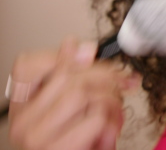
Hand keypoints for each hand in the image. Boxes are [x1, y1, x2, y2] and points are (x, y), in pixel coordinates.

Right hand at [8, 37, 139, 149]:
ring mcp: (36, 138)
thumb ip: (73, 76)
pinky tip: (111, 131)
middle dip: (105, 76)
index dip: (64, 56)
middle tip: (122, 83)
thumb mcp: (75, 106)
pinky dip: (113, 121)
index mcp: (22, 106)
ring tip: (116, 111)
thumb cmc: (77, 143)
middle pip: (67, 75)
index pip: (28, 65)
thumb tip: (80, 46)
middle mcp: (22, 122)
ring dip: (110, 100)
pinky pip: (95, 119)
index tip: (91, 55)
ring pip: (81, 93)